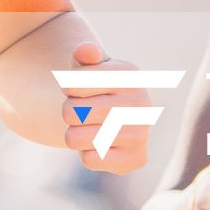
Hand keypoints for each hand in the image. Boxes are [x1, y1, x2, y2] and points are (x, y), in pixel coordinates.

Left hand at [58, 42, 151, 173]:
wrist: (117, 120)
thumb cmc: (96, 89)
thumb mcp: (88, 68)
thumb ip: (84, 56)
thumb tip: (86, 50)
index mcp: (129, 75)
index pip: (71, 83)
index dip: (67, 88)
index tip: (79, 88)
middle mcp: (142, 102)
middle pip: (70, 112)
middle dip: (70, 113)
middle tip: (85, 111)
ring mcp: (142, 132)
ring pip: (75, 138)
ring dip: (75, 135)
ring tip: (90, 128)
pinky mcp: (138, 158)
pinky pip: (90, 160)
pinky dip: (87, 154)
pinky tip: (101, 145)